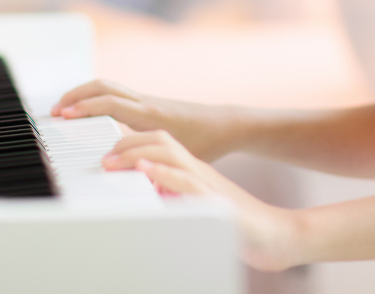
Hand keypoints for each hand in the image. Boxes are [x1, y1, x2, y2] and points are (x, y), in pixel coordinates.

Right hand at [51, 79, 237, 161]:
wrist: (224, 124)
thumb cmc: (205, 141)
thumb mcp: (176, 156)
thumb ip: (150, 163)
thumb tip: (122, 174)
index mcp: (151, 114)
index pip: (111, 103)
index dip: (86, 107)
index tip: (64, 114)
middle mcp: (145, 103)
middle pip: (104, 86)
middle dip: (76, 94)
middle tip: (55, 110)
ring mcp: (145, 100)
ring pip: (108, 86)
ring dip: (83, 93)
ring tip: (63, 108)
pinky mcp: (146, 103)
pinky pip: (115, 93)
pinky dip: (95, 96)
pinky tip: (85, 110)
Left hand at [104, 131, 303, 271]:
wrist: (272, 235)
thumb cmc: (235, 223)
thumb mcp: (194, 206)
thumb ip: (172, 197)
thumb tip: (146, 195)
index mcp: (192, 171)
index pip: (159, 143)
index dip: (130, 141)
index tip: (105, 150)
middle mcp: (198, 171)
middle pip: (161, 140)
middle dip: (127, 143)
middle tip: (102, 158)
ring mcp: (206, 183)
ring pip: (170, 153)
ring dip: (138, 153)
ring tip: (114, 162)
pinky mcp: (215, 200)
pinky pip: (187, 181)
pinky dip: (164, 174)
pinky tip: (148, 173)